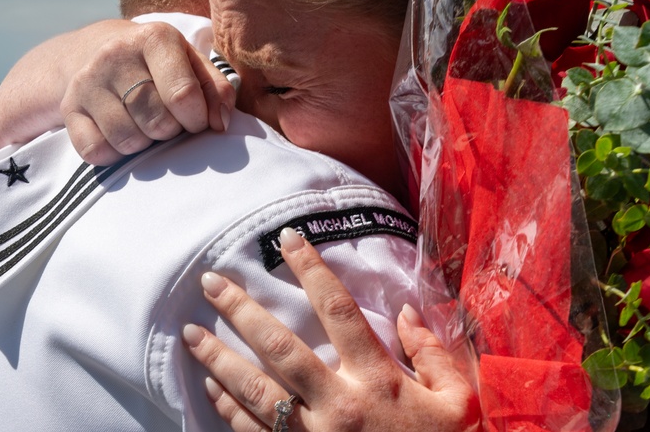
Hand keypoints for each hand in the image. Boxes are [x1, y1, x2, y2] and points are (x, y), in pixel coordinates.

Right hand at [59, 20, 235, 163]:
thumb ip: (217, 89)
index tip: (196, 120)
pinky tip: (120, 134)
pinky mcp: (69, 107)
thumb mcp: (192, 63)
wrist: (97, 51)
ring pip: (127, 139)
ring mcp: (87, 81)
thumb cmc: (160, 63)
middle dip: (171, 131)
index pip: (183, 96)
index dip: (197, 119)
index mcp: (154, 37)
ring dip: (144, 144)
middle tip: (168, 121)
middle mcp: (115, 54)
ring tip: (145, 125)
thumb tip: (221, 124)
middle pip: (157, 121)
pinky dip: (113, 155)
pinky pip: (95, 152)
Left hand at [182, 228, 479, 431]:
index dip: (309, 268)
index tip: (286, 238)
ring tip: (191, 333)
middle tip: (210, 282)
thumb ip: (433, 353)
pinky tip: (211, 388)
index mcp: (377, 379)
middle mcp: (339, 406)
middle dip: (240, 311)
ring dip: (219, 359)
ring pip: (256, 393)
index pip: (336, 309)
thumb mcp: (458, 401)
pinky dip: (229, 410)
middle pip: (280, 348)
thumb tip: (406, 312)